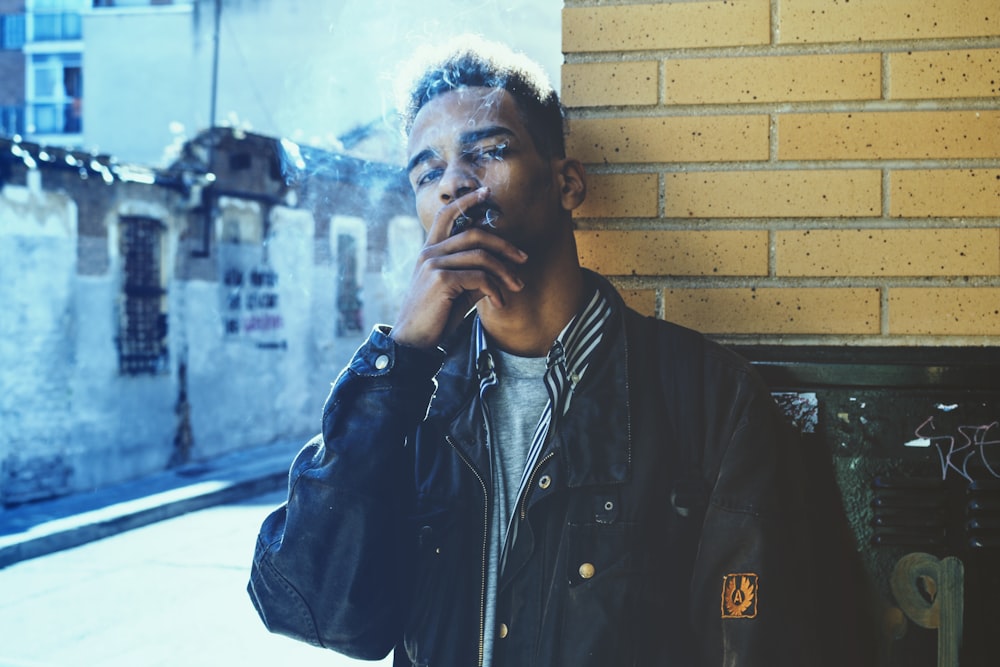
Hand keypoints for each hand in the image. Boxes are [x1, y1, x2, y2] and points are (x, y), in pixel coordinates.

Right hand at [390, 187, 527, 348]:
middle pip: (474, 233)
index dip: (467, 201)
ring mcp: (434, 263)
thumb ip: (474, 276)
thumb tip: (500, 269)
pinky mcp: (441, 279)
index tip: (486, 192)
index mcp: (430, 251)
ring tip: (516, 287)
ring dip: (505, 273)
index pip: (447, 215)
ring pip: (481, 257)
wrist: (414, 341)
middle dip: (504, 244)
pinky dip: (495, 290)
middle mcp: (429, 252)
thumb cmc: (435, 317)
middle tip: (523, 259)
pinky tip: (499, 303)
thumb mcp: (458, 292)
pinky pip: (479, 277)